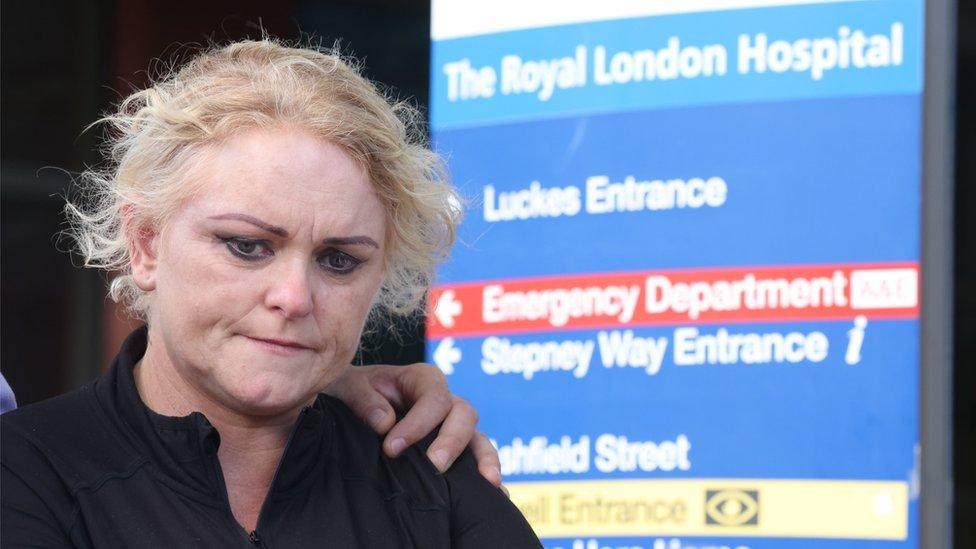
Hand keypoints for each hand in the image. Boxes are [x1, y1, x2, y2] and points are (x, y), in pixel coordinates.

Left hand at [326, 363, 503, 488]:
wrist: (353, 408)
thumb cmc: (353, 393)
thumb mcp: (348, 386)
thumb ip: (363, 399)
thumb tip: (385, 423)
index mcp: (422, 379)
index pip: (434, 397)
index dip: (418, 423)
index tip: (392, 448)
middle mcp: (445, 401)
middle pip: (464, 414)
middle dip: (451, 441)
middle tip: (434, 466)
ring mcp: (452, 426)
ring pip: (477, 437)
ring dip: (483, 458)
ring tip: (488, 481)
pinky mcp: (455, 450)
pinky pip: (476, 460)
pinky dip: (486, 473)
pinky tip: (496, 494)